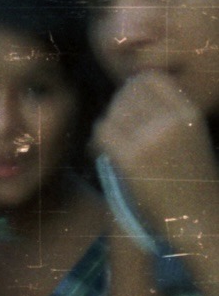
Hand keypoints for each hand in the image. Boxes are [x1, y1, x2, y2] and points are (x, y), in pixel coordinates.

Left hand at [93, 71, 218, 245]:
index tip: (129, 104)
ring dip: (107, 125)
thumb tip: (128, 87)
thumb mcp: (190, 136)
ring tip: (110, 141)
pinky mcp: (131, 158)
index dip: (134, 87)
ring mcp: (150, 139)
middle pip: (127, 94)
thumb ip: (166, 112)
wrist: (197, 217)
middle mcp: (171, 122)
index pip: (150, 78)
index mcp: (189, 113)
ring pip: (112, 113)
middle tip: (116, 127)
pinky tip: (101, 149)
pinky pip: (102, 132)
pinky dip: (97, 138)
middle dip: (117, 108)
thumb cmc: (190, 178)